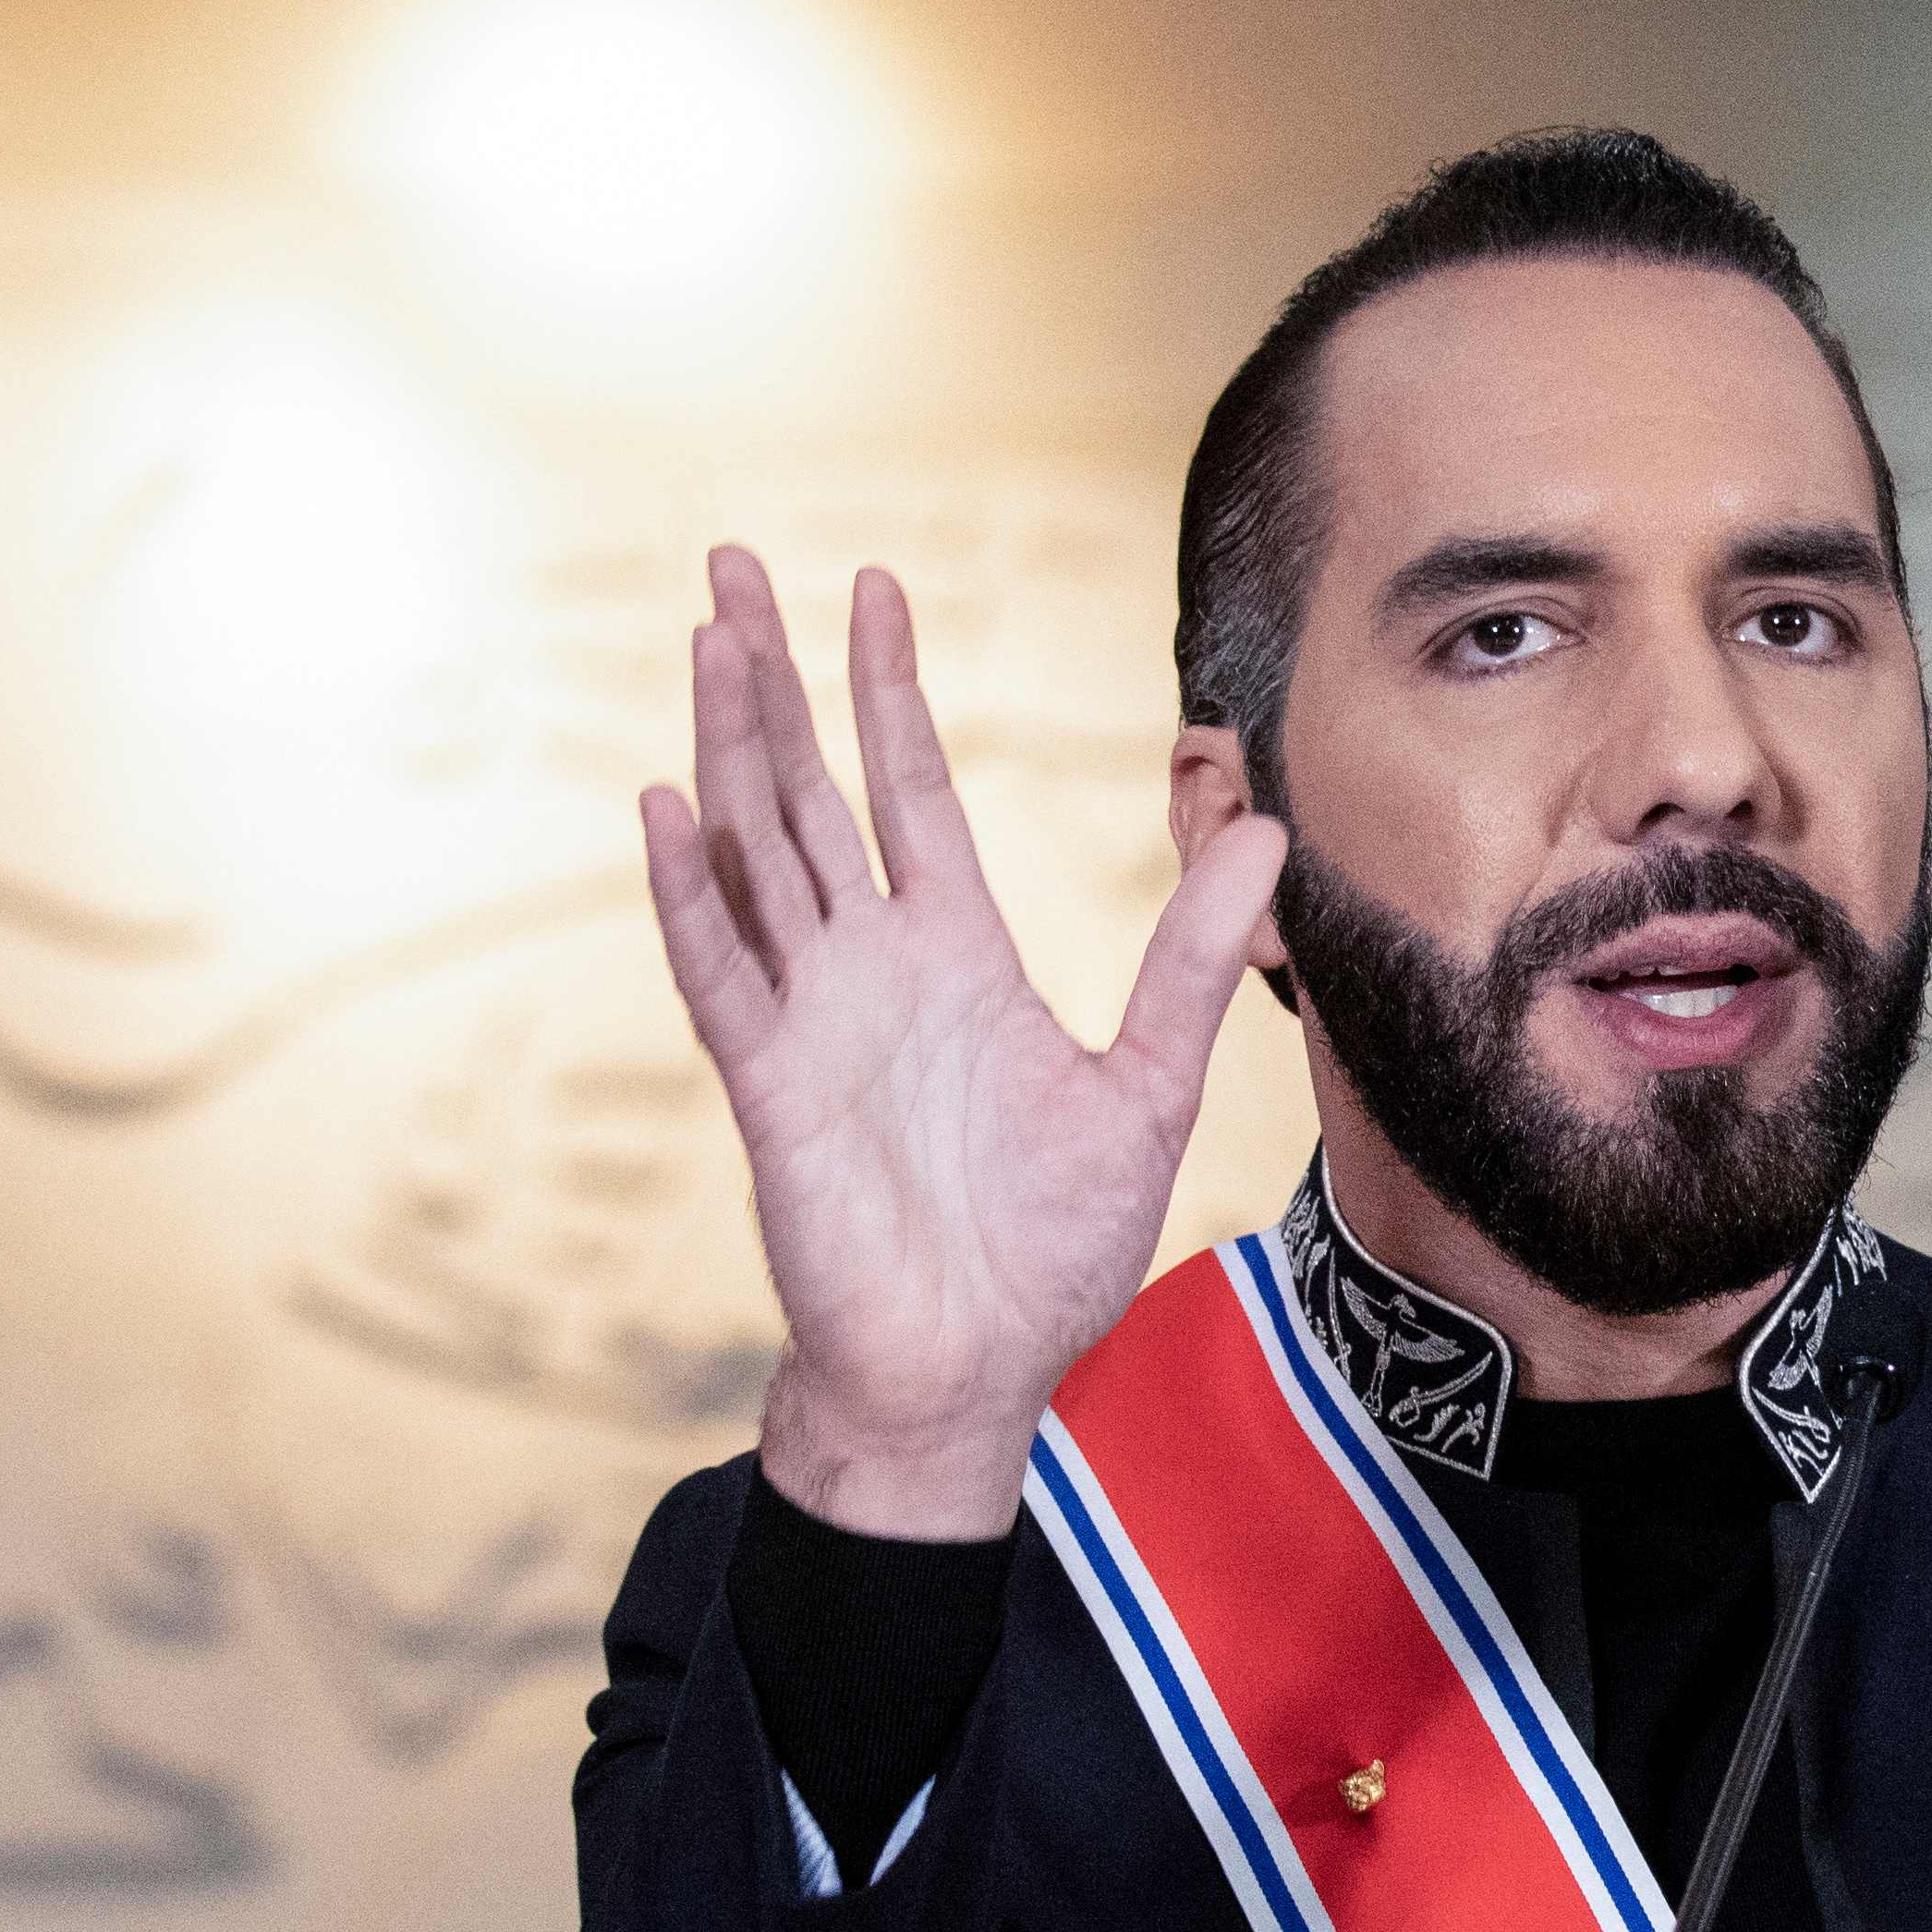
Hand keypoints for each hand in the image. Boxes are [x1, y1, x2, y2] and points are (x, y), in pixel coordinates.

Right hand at [642, 548, 1285, 1536]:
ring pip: (753, 849)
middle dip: (775, 677)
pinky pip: (720, 971)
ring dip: (725, 744)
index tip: (871, 587)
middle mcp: (872, 967)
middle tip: (735, 561)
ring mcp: (813, 1018)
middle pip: (809, 789)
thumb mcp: (1146, 1088)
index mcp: (955, 957)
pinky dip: (689, 892)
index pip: (909, 788)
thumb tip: (1268, 829)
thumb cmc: (1045, 1249)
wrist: (974, 1370)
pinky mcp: (772, 1085)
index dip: (887, 689)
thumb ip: (1188, 954)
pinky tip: (663, 806)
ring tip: (709, 635)